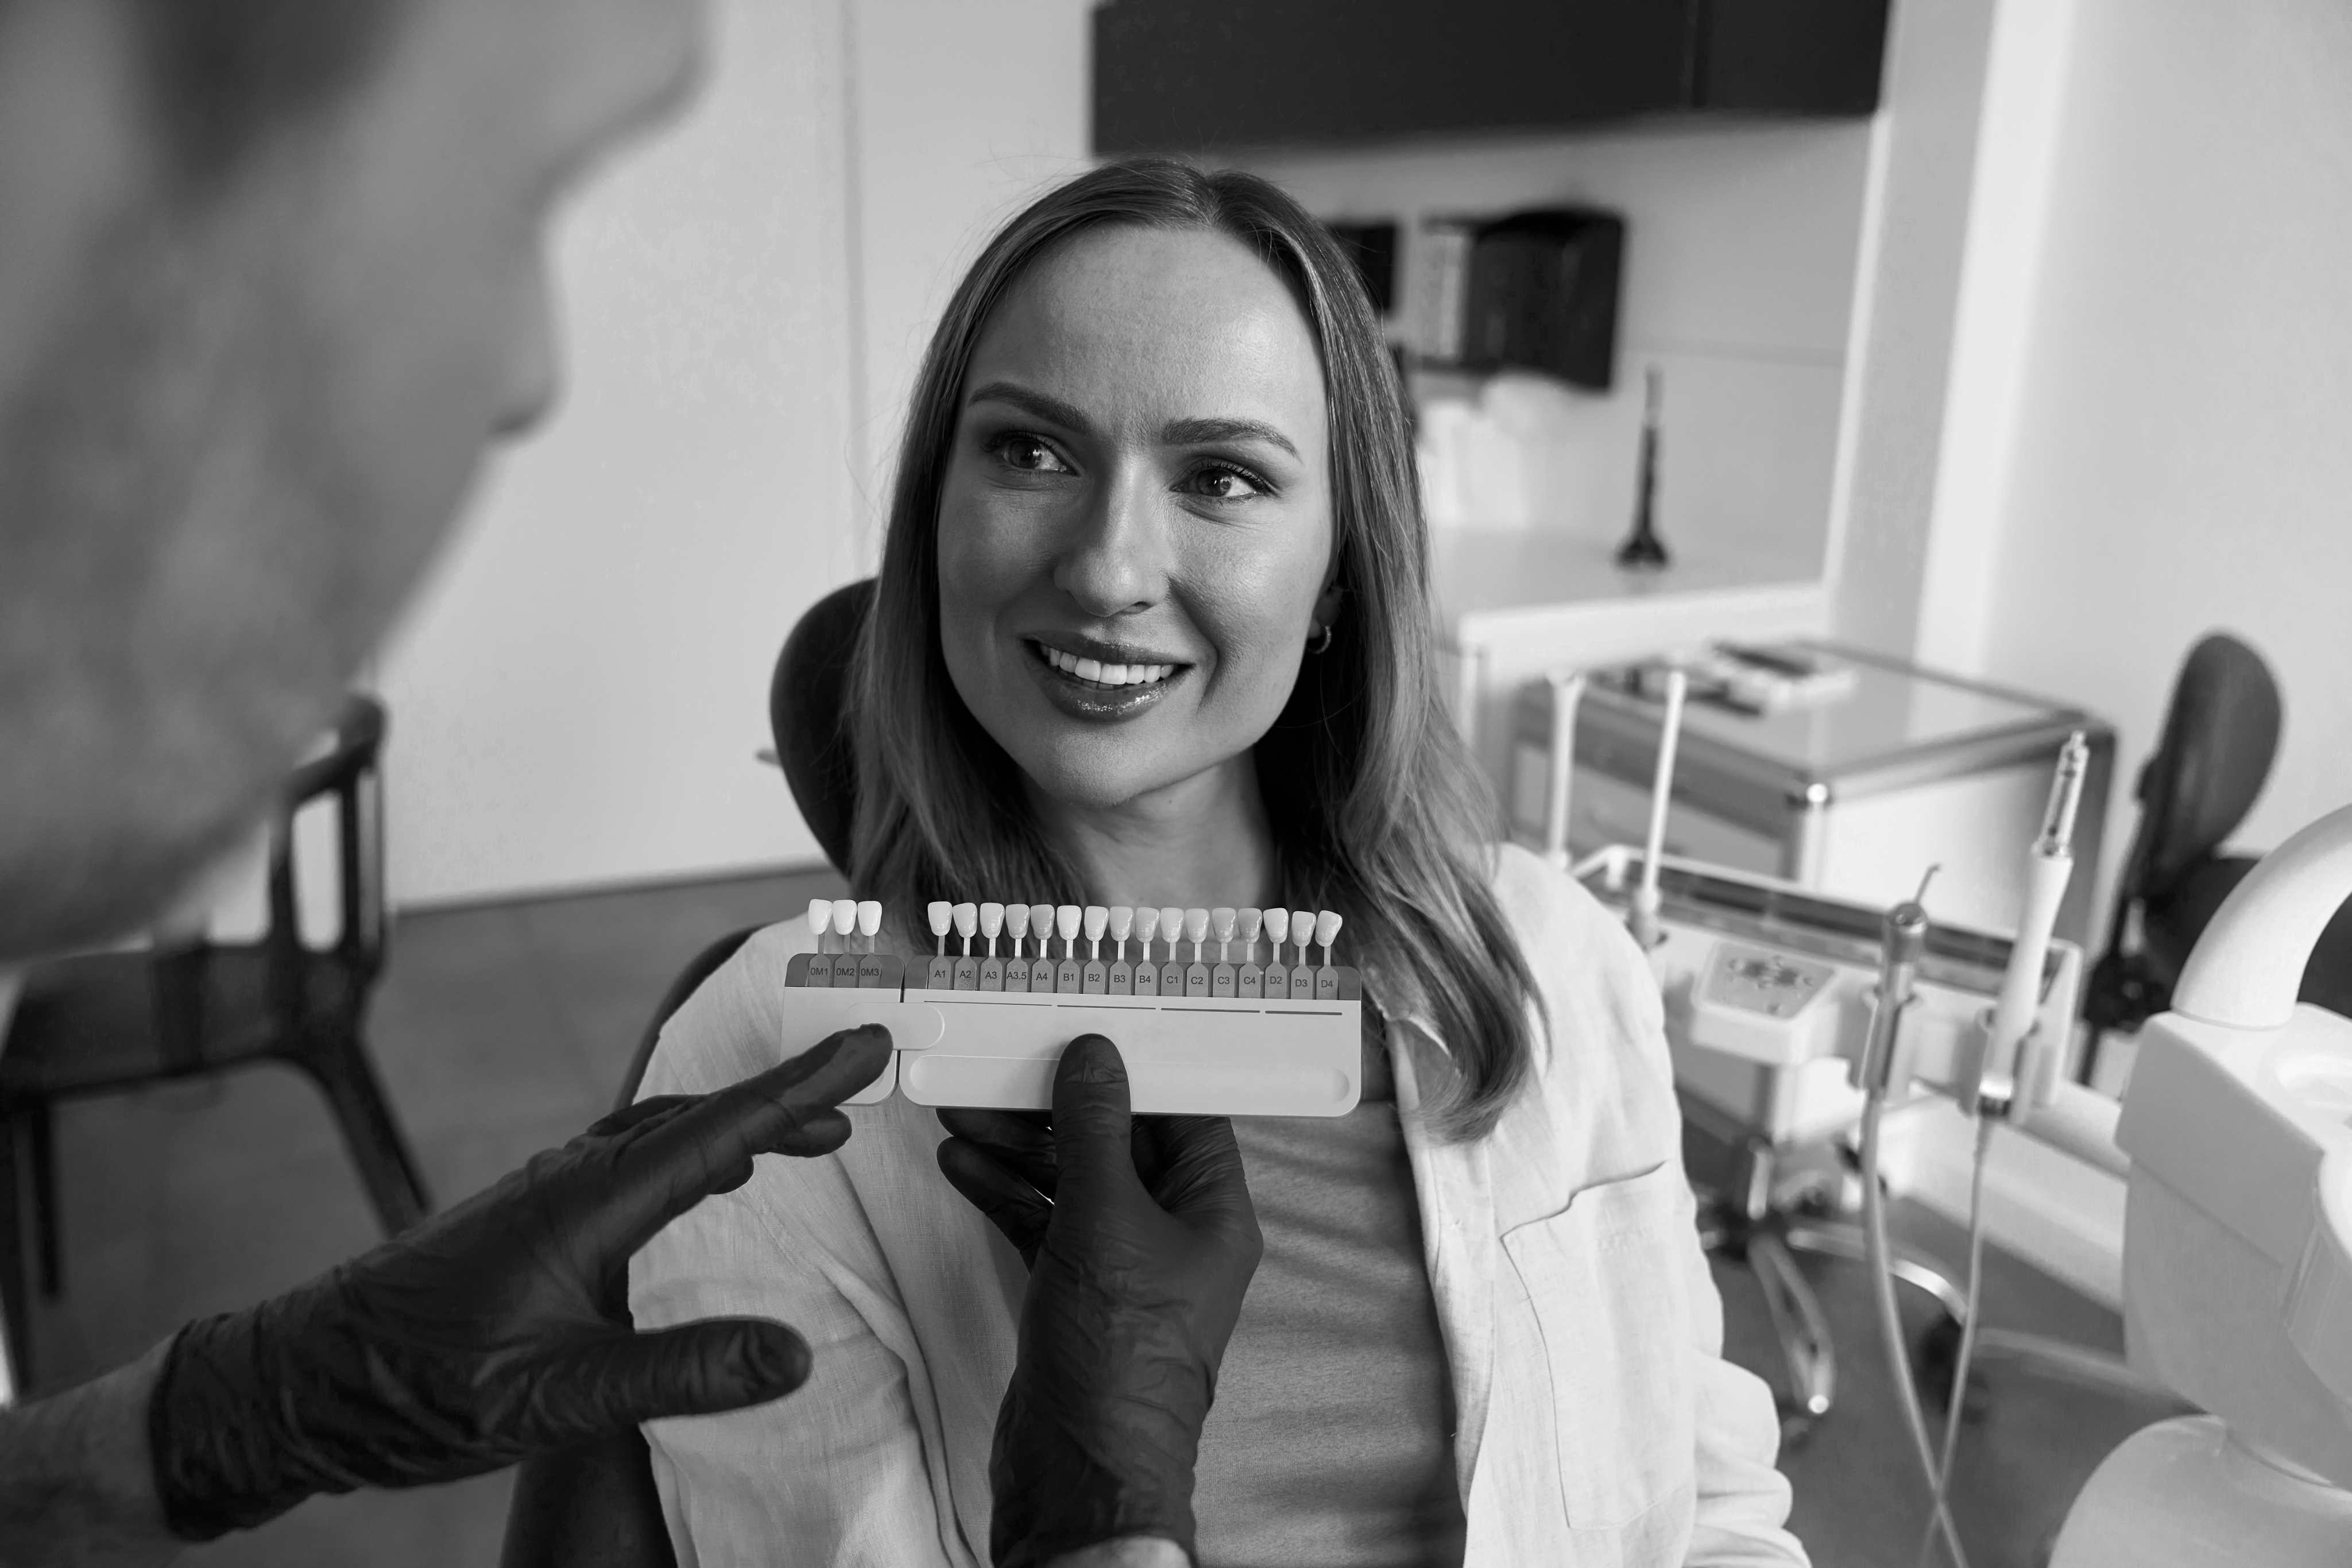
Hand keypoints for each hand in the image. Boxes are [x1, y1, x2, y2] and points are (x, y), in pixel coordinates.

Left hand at [145, 1023, 891, 1539]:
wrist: (295, 1383)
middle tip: (858, 1090)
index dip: (802, 1089)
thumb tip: (794, 1355)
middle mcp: (569, 1180)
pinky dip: (688, 1148)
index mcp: (588, 1205)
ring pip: (662, 1132)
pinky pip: (628, 1156)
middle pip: (699, 1116)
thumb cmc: (414, 1389)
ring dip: (738, 1124)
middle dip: (784, 1098)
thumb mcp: (560, 1397)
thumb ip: (681, 1373)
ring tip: (803, 1134)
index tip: (868, 1047)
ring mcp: (544, 1192)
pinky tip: (702, 1176)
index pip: (721, 1130)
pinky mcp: (527, 1216)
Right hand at [936, 1035, 1260, 1567]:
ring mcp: (1122, 1267)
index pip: (1184, 1115)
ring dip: (1018, 1146)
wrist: (1081, 1469)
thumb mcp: (1107, 1219)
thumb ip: (1096, 1132)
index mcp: (1213, 1213)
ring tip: (961, 1111)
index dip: (1135, 1072)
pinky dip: (1003, 1193)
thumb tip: (1096, 1058)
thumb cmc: (1119, 1357)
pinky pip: (1042, 1223)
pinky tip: (961, 1162)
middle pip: (1119, 1144)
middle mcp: (1174, 1236)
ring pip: (1072, 1182)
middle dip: (1057, 1108)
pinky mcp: (1075, 1293)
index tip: (1084, 1034)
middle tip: (1000, 1070)